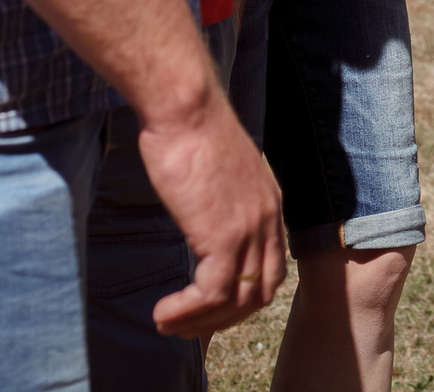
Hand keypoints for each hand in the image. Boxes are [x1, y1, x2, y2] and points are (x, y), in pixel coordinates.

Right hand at [137, 92, 286, 337]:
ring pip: (239, 300)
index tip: (211, 305)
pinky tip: (162, 312)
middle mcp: (268, 218)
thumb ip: (219, 195)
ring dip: (203, 321)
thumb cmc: (190, 127)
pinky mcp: (223, 236)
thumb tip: (201, 209)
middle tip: (191, 325)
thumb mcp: (217, 168)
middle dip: (227, 316)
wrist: (186, 107)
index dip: (244, 293)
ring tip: (169, 324)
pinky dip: (187, 311)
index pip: (271, 264)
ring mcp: (249, 229)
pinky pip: (212, 294)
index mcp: (269, 202)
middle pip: (263, 290)